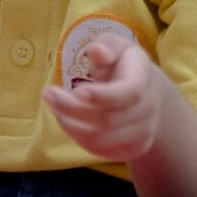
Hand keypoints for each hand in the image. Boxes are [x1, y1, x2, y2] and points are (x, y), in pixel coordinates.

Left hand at [40, 37, 169, 164]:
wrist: (148, 94)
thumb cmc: (124, 65)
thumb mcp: (117, 46)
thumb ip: (107, 46)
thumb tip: (97, 52)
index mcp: (143, 79)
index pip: (128, 93)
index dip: (102, 96)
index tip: (76, 91)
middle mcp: (148, 109)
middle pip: (107, 119)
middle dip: (71, 108)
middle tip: (48, 93)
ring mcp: (143, 133)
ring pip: (100, 139)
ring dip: (70, 124)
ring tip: (55, 106)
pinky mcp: (132, 149)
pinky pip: (100, 151)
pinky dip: (77, 137)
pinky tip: (67, 120)